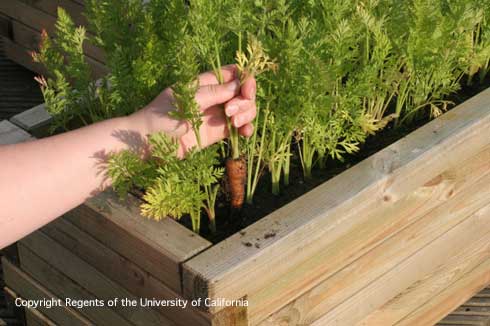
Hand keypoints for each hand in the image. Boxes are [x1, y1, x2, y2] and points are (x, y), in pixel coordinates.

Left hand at [131, 65, 256, 156]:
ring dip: (246, 114)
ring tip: (234, 123)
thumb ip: (214, 93)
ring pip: (243, 109)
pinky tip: (244, 133)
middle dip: (244, 100)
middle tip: (230, 111)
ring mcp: (216, 115)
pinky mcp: (217, 133)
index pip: (232, 73)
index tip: (246, 89)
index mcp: (205, 82)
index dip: (245, 79)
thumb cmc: (162, 115)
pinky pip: (238, 128)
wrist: (147, 142)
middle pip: (242, 92)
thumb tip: (238, 86)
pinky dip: (246, 128)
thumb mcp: (188, 99)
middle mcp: (213, 97)